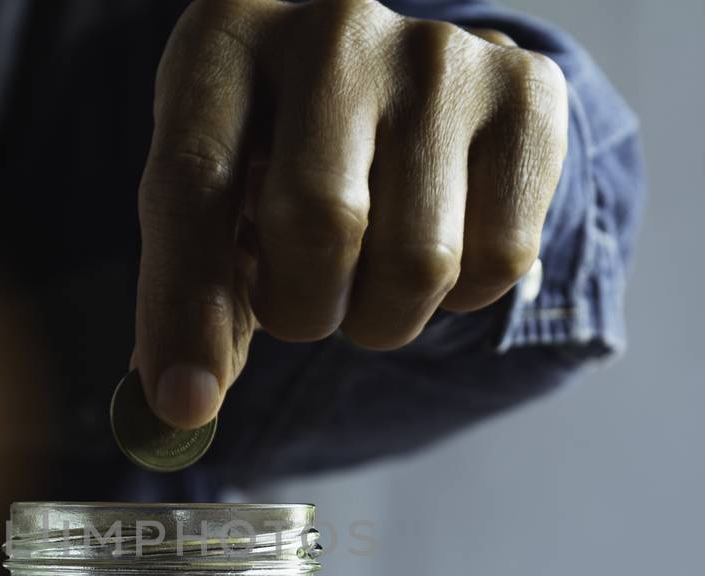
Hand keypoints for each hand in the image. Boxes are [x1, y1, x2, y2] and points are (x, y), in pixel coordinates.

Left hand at [133, 0, 568, 427]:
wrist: (397, 83)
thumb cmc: (274, 157)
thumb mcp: (213, 201)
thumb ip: (189, 296)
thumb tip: (178, 408)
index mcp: (227, 37)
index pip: (193, 183)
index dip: (184, 308)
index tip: (184, 403)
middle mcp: (334, 26)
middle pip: (319, 223)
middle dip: (302, 308)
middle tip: (301, 304)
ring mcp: (439, 53)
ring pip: (418, 261)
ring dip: (381, 316)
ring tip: (364, 270)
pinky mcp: (526, 92)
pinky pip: (498, 260)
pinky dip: (459, 298)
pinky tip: (434, 239)